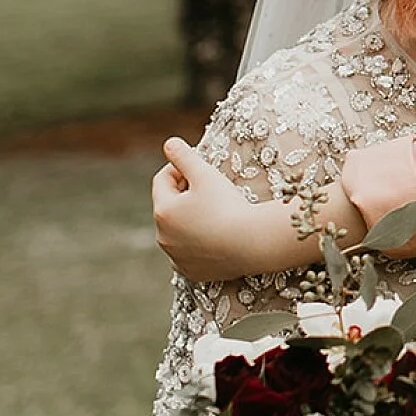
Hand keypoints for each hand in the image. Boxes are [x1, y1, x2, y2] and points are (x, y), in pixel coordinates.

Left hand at [151, 137, 326, 281]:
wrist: (253, 243)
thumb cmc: (229, 205)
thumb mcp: (206, 174)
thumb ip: (184, 156)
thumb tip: (168, 143)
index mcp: (163, 211)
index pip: (162, 180)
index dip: (179, 168)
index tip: (199, 166)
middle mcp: (163, 237)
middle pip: (168, 206)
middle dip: (184, 195)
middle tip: (210, 188)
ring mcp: (176, 258)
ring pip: (177, 231)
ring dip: (189, 219)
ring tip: (215, 212)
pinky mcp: (192, 272)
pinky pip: (189, 253)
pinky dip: (197, 243)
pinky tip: (216, 236)